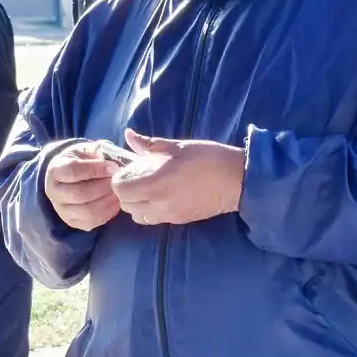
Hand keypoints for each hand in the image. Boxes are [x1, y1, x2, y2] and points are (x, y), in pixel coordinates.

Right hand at [43, 142, 121, 230]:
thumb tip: (116, 167)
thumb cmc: (81, 161)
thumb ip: (99, 155)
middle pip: (80, 194)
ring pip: (86, 211)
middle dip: (104, 188)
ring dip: (107, 202)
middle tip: (118, 182)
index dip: (95, 169)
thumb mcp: (86, 151)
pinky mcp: (71, 222)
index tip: (113, 167)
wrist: (69, 177)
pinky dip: (107, 213)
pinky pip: (91, 222)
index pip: (73, 170)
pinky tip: (115, 203)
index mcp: (55, 170)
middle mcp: (53, 191)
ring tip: (118, 193)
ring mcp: (61, 209)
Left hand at [110, 130, 244, 225]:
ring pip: (138, 216)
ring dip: (136, 204)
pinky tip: (160, 197)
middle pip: (126, 206)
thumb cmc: (208, 158)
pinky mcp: (179, 221)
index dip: (119, 179)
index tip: (127, 169)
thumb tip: (128, 135)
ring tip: (147, 188)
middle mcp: (160, 204)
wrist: (237, 180)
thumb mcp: (178, 147)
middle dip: (125, 192)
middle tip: (135, 177)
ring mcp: (169, 215)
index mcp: (158, 184)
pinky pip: (153, 220)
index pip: (121, 190)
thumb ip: (149, 145)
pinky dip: (149, 211)